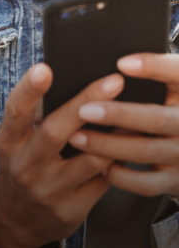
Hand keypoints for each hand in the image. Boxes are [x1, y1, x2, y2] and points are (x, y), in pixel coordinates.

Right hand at [0, 63, 123, 247]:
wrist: (17, 219)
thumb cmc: (24, 164)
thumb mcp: (17, 140)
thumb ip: (35, 113)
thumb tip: (65, 73)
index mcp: (10, 142)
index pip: (15, 112)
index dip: (29, 89)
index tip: (44, 68)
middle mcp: (26, 167)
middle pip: (55, 131)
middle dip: (86, 103)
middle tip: (113, 81)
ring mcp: (49, 191)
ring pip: (88, 159)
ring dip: (114, 135)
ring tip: (135, 111)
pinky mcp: (71, 209)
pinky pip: (103, 181)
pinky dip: (118, 160)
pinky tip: (131, 143)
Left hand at [68, 52, 178, 196]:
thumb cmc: (176, 108)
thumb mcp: (175, 85)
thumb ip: (157, 71)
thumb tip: (121, 63)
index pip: (177, 73)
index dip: (152, 67)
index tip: (121, 63)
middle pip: (156, 119)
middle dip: (119, 115)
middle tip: (85, 109)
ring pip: (145, 150)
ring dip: (108, 145)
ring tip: (78, 137)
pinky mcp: (177, 181)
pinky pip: (148, 184)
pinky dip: (123, 176)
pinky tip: (102, 165)